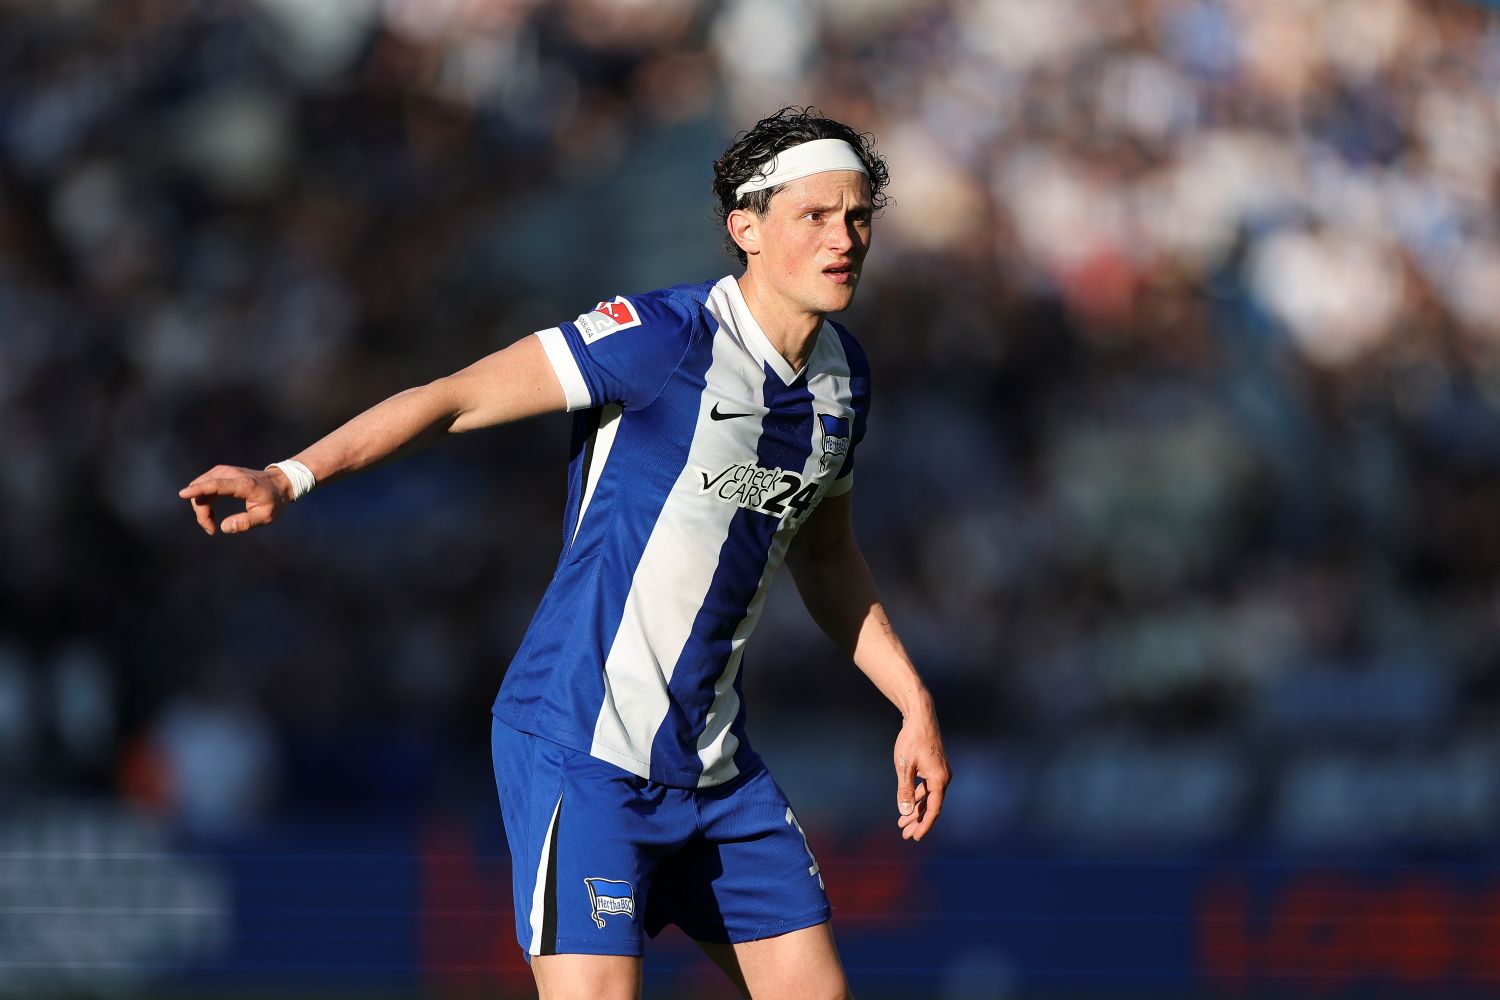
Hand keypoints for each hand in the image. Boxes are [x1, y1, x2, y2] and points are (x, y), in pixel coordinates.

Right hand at [178, 465, 291, 535]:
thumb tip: (224, 527)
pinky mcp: (220, 473)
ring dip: (200, 507)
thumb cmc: (274, 501)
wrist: (280, 483)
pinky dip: (202, 500)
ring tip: (211, 525)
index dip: (199, 490)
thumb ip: (246, 523)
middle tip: (211, 530)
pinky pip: (203, 486)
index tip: (183, 494)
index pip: (216, 485)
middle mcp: (231, 474)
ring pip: (200, 488)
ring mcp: (224, 471)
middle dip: (201, 511)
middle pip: (204, 489)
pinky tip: (209, 513)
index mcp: (243, 484)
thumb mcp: (266, 516)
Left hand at [894, 708, 949, 841]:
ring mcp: (940, 773)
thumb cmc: (911, 740)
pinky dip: (918, 798)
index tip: (915, 837)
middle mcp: (944, 778)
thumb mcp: (904, 766)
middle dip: (918, 821)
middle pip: (932, 806)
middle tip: (905, 835)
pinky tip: (907, 805)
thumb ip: (905, 790)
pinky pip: (928, 789)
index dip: (924, 825)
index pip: (933, 809)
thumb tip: (905, 811)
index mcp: (939, 779)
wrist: (920, 717)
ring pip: (929, 798)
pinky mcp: (935, 768)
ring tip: (902, 824)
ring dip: (916, 810)